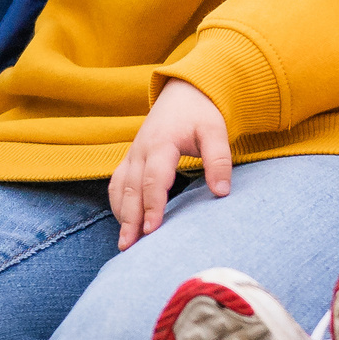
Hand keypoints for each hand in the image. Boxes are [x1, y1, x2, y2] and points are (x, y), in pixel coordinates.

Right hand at [112, 78, 231, 249]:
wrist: (183, 91)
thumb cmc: (201, 114)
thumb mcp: (215, 131)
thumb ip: (219, 160)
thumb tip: (222, 192)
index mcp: (162, 143)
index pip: (154, 179)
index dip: (152, 205)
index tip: (153, 230)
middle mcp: (141, 150)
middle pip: (132, 189)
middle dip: (130, 219)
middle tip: (130, 247)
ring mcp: (132, 154)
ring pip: (120, 188)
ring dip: (121, 215)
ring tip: (125, 244)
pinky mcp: (130, 158)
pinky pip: (117, 183)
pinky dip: (118, 204)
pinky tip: (124, 223)